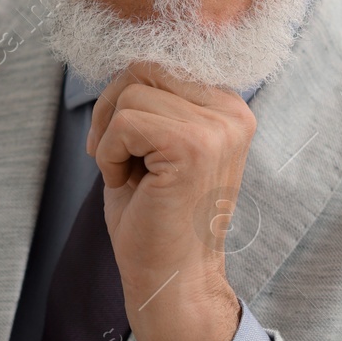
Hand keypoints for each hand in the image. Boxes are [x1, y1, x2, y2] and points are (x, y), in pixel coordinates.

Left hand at [86, 62, 255, 340]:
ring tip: (130, 175)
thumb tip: (126, 60)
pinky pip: (125, 122)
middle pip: (142, 67)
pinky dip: (110, 154)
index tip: (128, 147)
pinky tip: (128, 185)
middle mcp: (232, 112)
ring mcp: (216, 129)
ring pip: (130, 91)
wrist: (171, 279)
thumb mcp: (158, 143)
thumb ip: (155, 100)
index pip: (159, 62)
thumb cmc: (155, 216)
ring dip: (110, 136)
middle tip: (117, 158)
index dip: (125, 99)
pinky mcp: (192, 147)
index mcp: (228, 108)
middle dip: (112, 110)